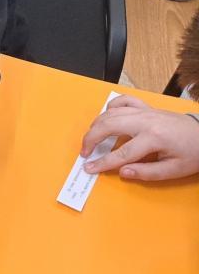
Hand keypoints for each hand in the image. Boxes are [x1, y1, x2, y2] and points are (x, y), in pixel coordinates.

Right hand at [80, 94, 198, 180]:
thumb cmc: (193, 153)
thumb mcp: (175, 170)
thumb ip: (147, 173)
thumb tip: (123, 172)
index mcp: (154, 137)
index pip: (121, 153)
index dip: (103, 163)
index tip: (89, 168)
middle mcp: (146, 121)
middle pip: (108, 126)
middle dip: (91, 139)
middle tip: (85, 152)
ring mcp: (145, 111)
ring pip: (111, 112)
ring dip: (96, 125)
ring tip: (91, 138)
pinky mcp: (146, 107)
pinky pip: (123, 101)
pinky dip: (111, 107)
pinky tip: (107, 117)